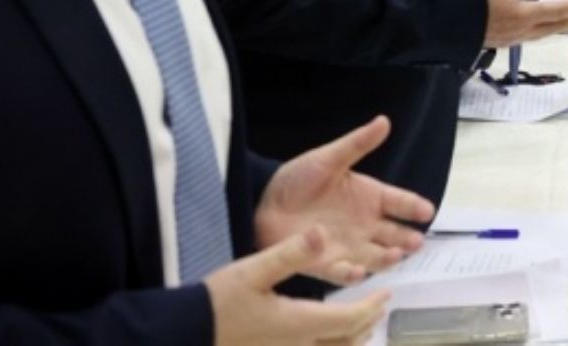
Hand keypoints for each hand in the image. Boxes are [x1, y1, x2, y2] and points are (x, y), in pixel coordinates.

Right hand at [207, 228, 388, 345]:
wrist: (181, 335)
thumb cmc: (216, 303)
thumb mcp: (254, 270)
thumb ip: (292, 253)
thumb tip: (323, 233)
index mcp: (298, 324)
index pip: (350, 320)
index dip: (372, 307)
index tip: (386, 295)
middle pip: (345, 343)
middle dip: (366, 325)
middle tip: (378, 307)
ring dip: (349, 341)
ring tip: (358, 324)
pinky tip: (320, 337)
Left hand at [254, 116, 432, 284]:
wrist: (262, 204)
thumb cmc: (297, 180)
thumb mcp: (328, 158)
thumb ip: (357, 144)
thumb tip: (383, 121)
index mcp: (369, 197)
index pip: (400, 202)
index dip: (414, 207)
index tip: (427, 211)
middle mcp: (364, 224)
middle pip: (394, 235)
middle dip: (407, 239)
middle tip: (416, 242)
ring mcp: (347, 246)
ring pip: (375, 257)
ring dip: (386, 259)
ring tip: (395, 256)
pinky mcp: (325, 264)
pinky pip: (341, 273)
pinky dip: (351, 274)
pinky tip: (357, 271)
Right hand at [484, 0, 567, 46]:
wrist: (442, 24)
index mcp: (524, 15)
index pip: (559, 10)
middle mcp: (522, 31)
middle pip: (557, 26)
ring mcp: (513, 39)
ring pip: (545, 33)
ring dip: (562, 25)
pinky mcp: (503, 41)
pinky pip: (533, 35)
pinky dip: (545, 29)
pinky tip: (544, 25)